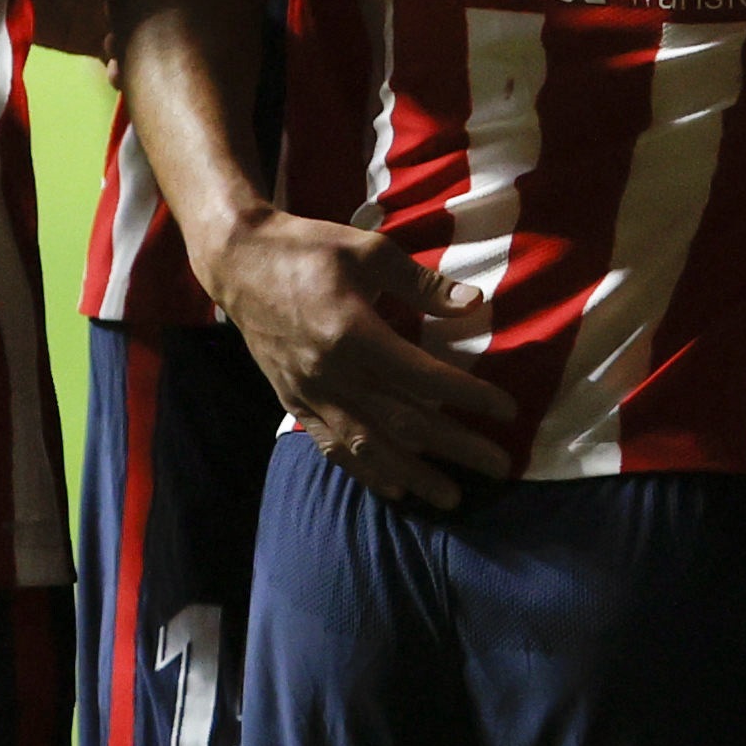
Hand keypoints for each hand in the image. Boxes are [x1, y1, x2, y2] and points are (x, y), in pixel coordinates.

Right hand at [198, 208, 514, 508]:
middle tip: (498, 466)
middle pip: (403, 420)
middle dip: (455, 446)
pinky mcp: (293, 401)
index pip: (423, 376)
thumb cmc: (309, 248)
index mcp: (353, 333)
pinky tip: (393, 488)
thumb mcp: (370, 251)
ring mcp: (310, 393)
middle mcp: (332, 373)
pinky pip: (332, 446)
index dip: (467, 395)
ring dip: (413, 474)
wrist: (240, 262)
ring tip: (450, 497)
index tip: (506, 409)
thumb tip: (474, 302)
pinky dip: (365, 471)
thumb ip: (422, 283)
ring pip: (368, 445)